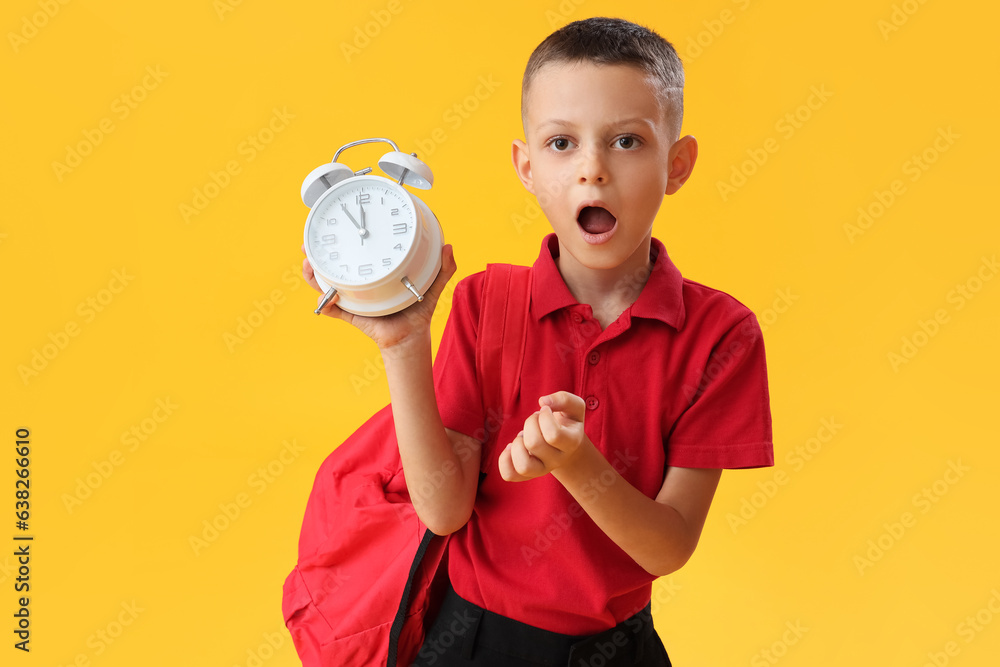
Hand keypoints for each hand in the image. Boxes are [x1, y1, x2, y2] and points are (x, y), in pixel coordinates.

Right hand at [301, 243, 456, 353]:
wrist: (411, 338)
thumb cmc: (417, 311)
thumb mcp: (432, 286)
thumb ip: (443, 269)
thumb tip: (449, 247)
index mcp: (375, 274)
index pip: (356, 253)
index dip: (342, 240)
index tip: (334, 225)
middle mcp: (359, 284)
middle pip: (332, 266)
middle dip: (317, 254)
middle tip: (308, 244)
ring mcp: (352, 300)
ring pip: (326, 285)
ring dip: (313, 276)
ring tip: (309, 264)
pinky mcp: (352, 316)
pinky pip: (333, 310)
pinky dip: (325, 305)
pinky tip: (322, 298)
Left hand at [498, 391, 588, 481]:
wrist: (565, 445)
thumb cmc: (567, 422)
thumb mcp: (573, 407)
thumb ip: (563, 399)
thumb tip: (543, 401)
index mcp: (571, 443)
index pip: (553, 435)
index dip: (544, 417)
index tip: (544, 410)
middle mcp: (557, 460)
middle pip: (534, 444)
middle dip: (529, 423)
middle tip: (534, 419)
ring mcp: (542, 469)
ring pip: (523, 466)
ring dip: (517, 444)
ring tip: (523, 435)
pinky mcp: (526, 474)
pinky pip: (509, 475)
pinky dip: (504, 460)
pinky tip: (511, 447)